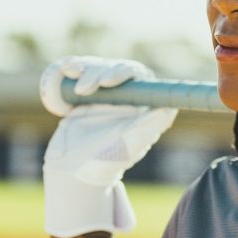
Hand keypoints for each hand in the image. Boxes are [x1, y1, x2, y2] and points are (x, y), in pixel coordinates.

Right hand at [42, 57, 177, 237]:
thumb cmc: (106, 161)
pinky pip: (84, 73)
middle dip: (102, 73)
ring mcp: (108, 95)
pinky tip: (68, 70)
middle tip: (86, 89)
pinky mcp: (88, 94)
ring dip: (89, 73)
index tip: (108, 82)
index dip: (126, 73)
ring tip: (78, 91)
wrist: (73, 169)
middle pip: (121, 70)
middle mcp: (129, 99)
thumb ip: (148, 128)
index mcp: (144, 109)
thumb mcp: (128, 147)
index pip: (143, 79)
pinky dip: (76, 67)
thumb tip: (169, 108)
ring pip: (102, 69)